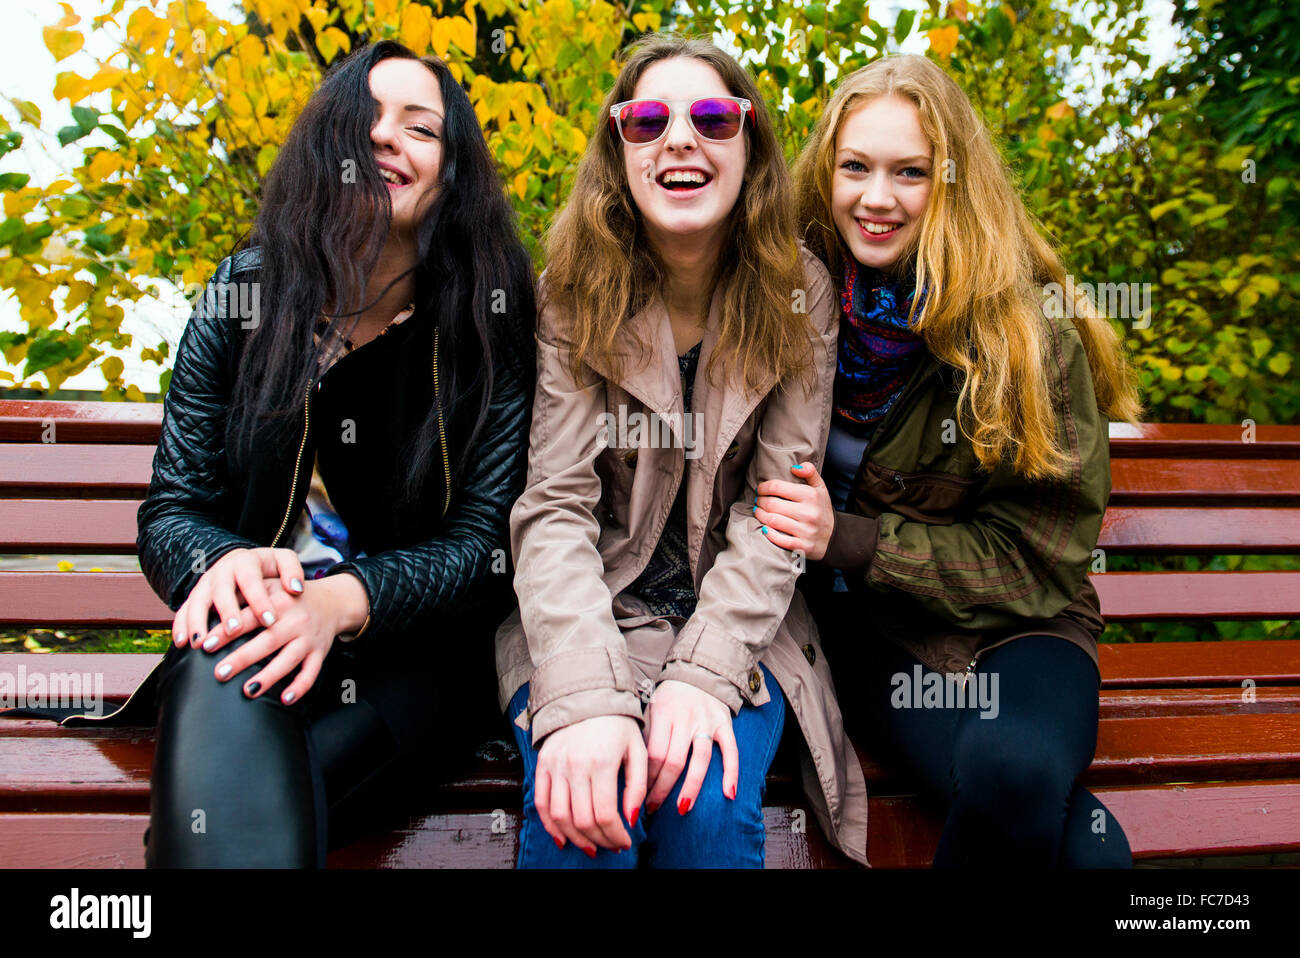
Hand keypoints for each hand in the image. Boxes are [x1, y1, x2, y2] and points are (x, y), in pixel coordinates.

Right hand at [172, 547, 305, 649]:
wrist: (244, 563)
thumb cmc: (268, 567)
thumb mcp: (283, 561)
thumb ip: (292, 570)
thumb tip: (296, 589)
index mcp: (245, 561)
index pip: (251, 579)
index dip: (259, 599)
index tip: (269, 620)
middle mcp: (221, 570)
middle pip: (221, 590)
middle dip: (227, 611)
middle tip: (234, 631)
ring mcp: (205, 583)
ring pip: (198, 601)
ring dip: (198, 622)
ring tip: (201, 644)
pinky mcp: (195, 596)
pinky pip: (184, 610)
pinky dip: (181, 626)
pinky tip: (182, 644)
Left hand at [201, 574, 366, 704]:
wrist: (333, 601)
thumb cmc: (290, 597)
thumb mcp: (270, 586)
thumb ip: (245, 594)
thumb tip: (210, 605)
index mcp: (279, 603)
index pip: (250, 617)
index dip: (228, 631)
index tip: (206, 644)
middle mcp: (295, 621)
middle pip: (267, 641)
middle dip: (243, 658)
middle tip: (219, 673)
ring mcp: (308, 639)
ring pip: (288, 660)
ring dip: (269, 676)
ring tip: (248, 691)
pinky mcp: (320, 653)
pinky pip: (311, 672)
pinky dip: (300, 687)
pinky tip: (285, 699)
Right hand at [535, 715, 646, 855]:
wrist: (588, 696)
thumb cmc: (619, 724)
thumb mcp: (637, 750)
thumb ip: (637, 786)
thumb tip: (631, 819)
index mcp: (601, 762)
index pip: (605, 814)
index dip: (615, 836)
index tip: (625, 842)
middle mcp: (574, 765)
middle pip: (583, 820)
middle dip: (599, 840)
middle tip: (610, 846)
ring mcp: (555, 765)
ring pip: (561, 816)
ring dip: (576, 838)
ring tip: (591, 846)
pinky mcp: (542, 764)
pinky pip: (541, 803)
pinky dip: (550, 825)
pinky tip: (563, 838)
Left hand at [643, 679, 737, 815]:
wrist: (699, 670)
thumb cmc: (670, 695)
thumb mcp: (651, 706)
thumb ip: (646, 733)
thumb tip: (633, 768)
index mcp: (663, 713)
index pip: (653, 753)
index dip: (645, 778)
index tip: (638, 796)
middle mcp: (685, 718)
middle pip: (673, 761)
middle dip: (661, 789)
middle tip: (652, 809)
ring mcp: (707, 722)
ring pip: (700, 760)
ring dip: (691, 788)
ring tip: (682, 809)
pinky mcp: (725, 724)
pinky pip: (731, 751)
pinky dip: (731, 773)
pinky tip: (728, 794)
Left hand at [754, 461, 835, 560]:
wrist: (834, 537)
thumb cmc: (821, 509)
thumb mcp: (820, 488)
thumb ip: (810, 472)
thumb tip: (794, 467)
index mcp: (811, 496)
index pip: (777, 487)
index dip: (764, 487)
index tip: (760, 489)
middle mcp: (809, 513)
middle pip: (772, 504)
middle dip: (760, 501)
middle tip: (758, 501)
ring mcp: (806, 531)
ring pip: (772, 521)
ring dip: (760, 515)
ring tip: (758, 511)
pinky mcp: (802, 546)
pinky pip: (778, 539)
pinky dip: (768, 533)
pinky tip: (764, 528)